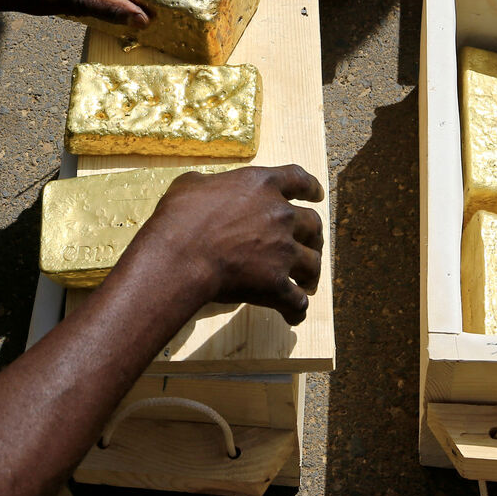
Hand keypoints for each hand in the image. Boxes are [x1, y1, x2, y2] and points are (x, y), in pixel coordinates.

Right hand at [119, 165, 325, 324]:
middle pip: (313, 223)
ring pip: (313, 262)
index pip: (299, 180)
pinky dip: (296, 309)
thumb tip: (207, 188)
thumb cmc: (178, 218)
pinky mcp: (277, 283)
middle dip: (314, 236)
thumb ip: (210, 184)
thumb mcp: (190, 185)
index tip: (317, 195)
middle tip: (311, 244)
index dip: (311, 188)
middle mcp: (280, 214)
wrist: (178, 256)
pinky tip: (292, 315)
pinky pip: (297, 300)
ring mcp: (283, 249)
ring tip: (307, 282)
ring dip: (312, 273)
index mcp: (261, 184)